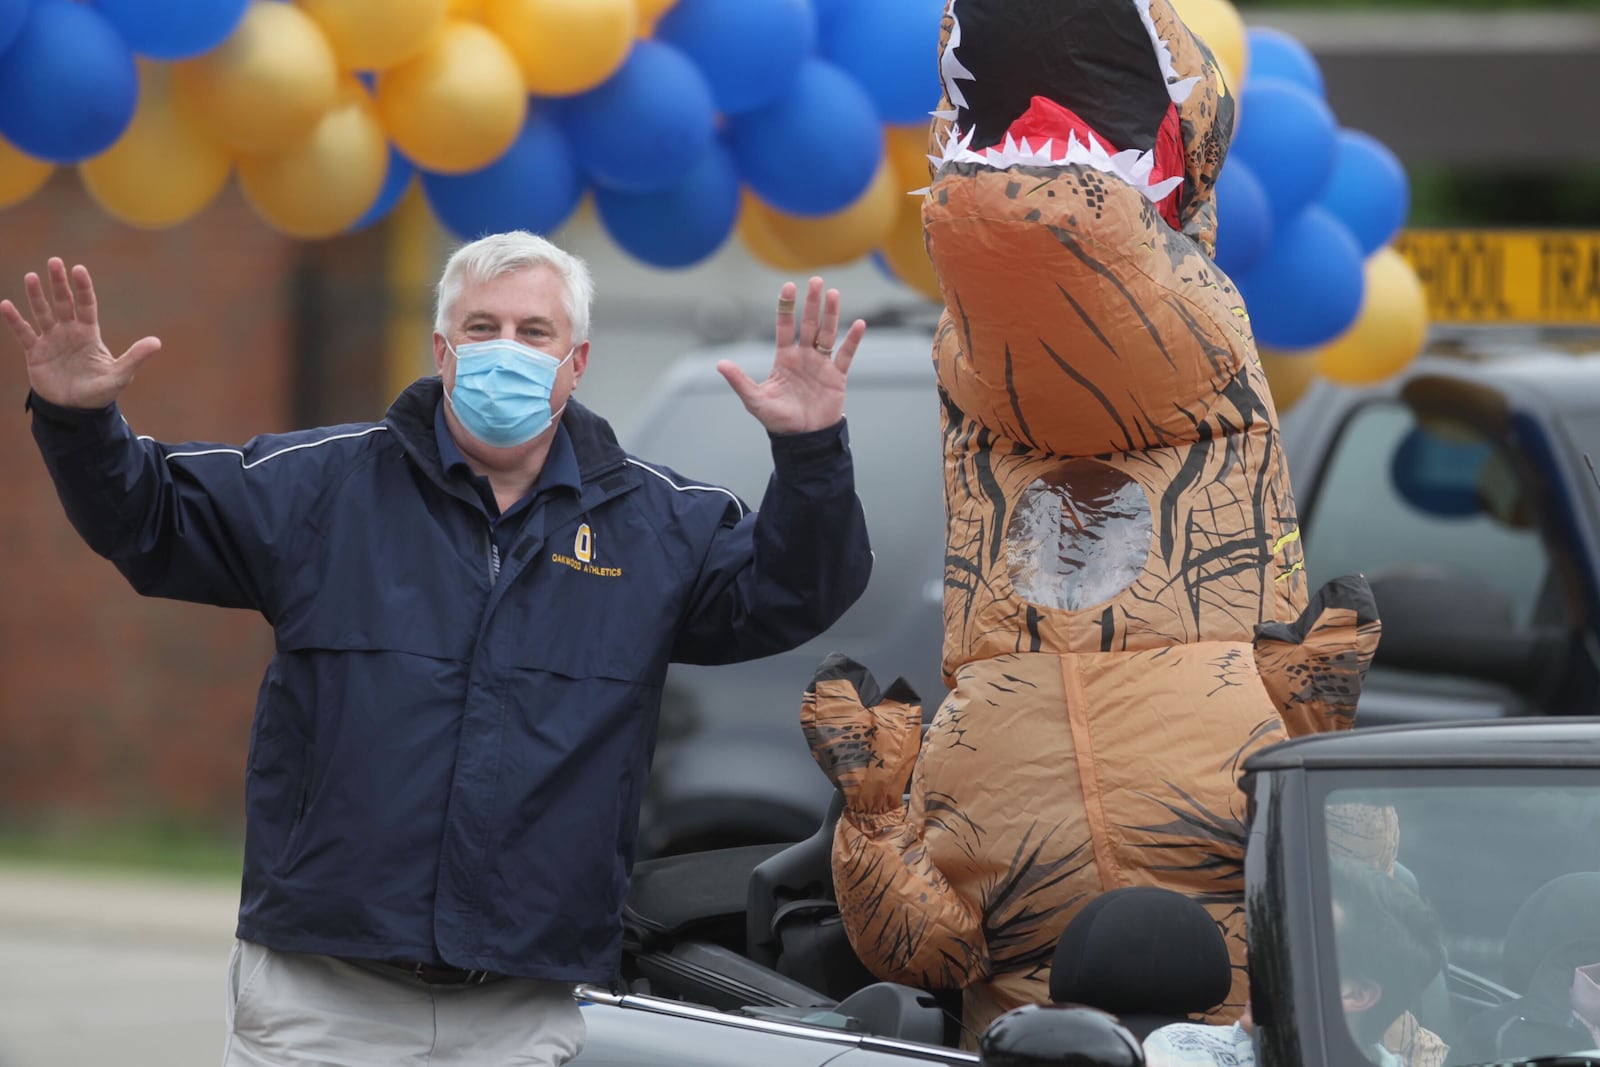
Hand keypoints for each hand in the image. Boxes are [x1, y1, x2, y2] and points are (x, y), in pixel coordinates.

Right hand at [2, 258, 160, 409]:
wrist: (76, 411)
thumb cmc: (100, 392)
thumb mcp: (120, 374)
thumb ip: (135, 357)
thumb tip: (157, 342)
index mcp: (89, 333)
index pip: (86, 305)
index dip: (82, 288)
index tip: (78, 269)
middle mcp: (69, 332)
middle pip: (63, 302)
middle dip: (59, 283)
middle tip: (55, 261)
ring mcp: (51, 341)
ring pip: (42, 313)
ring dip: (36, 296)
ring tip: (31, 276)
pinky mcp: (35, 353)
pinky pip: (24, 333)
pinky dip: (15, 320)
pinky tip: (6, 304)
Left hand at [717, 276, 865, 434]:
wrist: (803, 439)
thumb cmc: (778, 420)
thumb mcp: (755, 400)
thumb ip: (740, 380)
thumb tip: (719, 363)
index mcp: (784, 358)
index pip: (785, 326)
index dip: (787, 307)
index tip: (788, 287)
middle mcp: (804, 357)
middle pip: (809, 324)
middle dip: (812, 303)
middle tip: (816, 280)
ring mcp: (822, 365)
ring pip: (828, 333)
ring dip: (832, 314)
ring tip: (834, 293)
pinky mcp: (837, 376)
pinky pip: (845, 355)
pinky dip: (853, 340)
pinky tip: (859, 324)